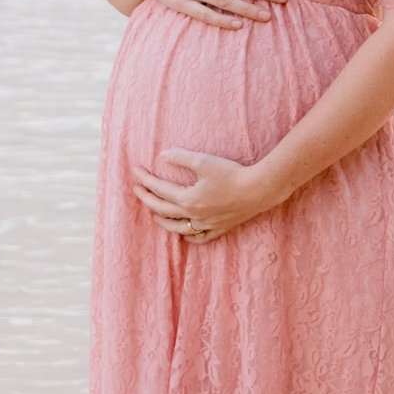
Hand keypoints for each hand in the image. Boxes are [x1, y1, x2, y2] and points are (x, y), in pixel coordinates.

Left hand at [134, 146, 266, 243]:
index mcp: (188, 199)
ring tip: (154, 214)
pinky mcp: (219, 228)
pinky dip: (189, 236)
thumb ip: (181, 158)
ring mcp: (206, 224)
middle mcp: (194, 215)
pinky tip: (184, 234)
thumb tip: (162, 156)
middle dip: (146, 198)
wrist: (259, 190)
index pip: (159, 189)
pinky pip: (199, 237)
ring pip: (177, 228)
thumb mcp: (204, 161)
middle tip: (136, 189)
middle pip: (162, 209)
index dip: (144, 179)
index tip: (134, 170)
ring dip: (163, 220)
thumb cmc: (232, 173)